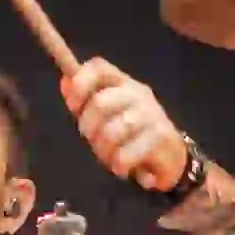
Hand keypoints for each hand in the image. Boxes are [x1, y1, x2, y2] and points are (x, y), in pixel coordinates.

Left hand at [62, 58, 189, 193]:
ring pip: (113, 131)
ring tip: (108, 156)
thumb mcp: (104, 115)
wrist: (169, 156)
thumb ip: (84, 99)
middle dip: (89, 127)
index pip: (98, 67)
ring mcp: (151, 113)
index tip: (73, 106)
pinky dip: (119, 164)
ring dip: (103, 150)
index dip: (80, 83)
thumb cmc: (130, 133)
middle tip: (92, 140)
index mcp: (121, 82)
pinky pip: (127, 153)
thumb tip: (65, 81)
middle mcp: (137, 92)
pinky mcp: (161, 136)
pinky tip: (122, 167)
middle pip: (100, 103)